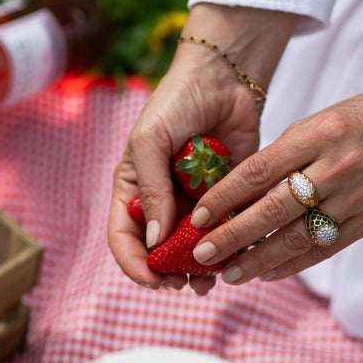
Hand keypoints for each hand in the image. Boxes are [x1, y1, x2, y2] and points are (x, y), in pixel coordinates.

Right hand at [107, 3, 300, 291]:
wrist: (224, 79)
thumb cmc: (176, 102)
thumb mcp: (151, 141)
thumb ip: (151, 189)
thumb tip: (153, 242)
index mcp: (134, 189)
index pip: (124, 237)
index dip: (134, 264)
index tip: (153, 280)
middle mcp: (163, 202)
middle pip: (159, 252)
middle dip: (170, 273)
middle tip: (186, 284)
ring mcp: (195, 203)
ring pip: (194, 249)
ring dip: (201, 269)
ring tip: (211, 280)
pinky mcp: (228, 199)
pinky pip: (227, 232)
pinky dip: (231, 249)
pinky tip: (238, 258)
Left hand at [187, 56, 362, 285]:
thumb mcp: (320, 121)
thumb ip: (285, 154)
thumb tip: (240, 193)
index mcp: (319, 134)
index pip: (260, 170)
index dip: (225, 197)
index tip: (198, 217)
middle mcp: (338, 167)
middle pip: (275, 210)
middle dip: (234, 237)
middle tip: (202, 255)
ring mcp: (358, 196)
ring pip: (300, 237)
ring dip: (260, 260)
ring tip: (230, 274)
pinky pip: (326, 248)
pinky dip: (294, 263)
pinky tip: (268, 273)